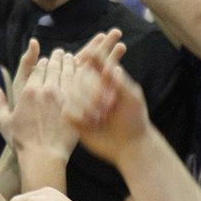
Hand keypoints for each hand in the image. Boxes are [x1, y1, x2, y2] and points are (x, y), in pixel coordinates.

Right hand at [0, 46, 77, 162]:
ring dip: (68, 62)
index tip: (45, 61)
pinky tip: (80, 70)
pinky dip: (79, 73)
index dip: (42, 63)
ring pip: (67, 71)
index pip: (38, 68)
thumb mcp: (4, 122)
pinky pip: (80, 83)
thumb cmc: (22, 142)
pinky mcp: (77, 105)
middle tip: (60, 53)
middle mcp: (47, 90)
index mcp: (29, 91)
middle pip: (53, 67)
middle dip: (56, 58)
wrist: (44, 156)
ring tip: (70, 57)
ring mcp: (64, 96)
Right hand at [63, 29, 149, 164]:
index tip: (91, 54)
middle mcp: (89, 89)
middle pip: (79, 77)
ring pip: (71, 94)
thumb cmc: (134, 118)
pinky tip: (92, 124)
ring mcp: (80, 104)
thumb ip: (114, 77)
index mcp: (102, 79)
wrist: (131, 147)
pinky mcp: (73, 119)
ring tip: (102, 116)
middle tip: (111, 102)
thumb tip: (100, 58)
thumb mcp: (129, 94)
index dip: (91, 56)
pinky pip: (67, 111)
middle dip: (94, 89)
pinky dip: (80, 116)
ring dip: (88, 104)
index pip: (91, 62)